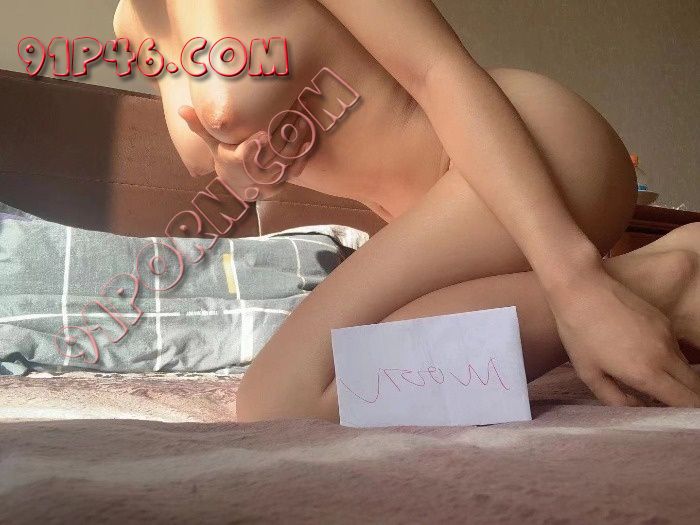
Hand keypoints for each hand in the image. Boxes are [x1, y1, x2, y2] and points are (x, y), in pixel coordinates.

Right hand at [178, 106, 310, 200]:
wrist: (241, 185)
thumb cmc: (226, 158)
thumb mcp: (213, 144)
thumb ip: (201, 127)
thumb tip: (182, 109)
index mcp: (236, 164)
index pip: (244, 158)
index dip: (253, 148)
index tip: (263, 136)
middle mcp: (253, 175)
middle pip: (271, 156)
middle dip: (283, 136)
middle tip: (293, 115)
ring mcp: (271, 180)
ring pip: (286, 161)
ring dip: (296, 142)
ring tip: (305, 121)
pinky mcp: (284, 181)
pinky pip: (296, 169)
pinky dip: (304, 155)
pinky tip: (311, 139)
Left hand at [548, 267, 699, 406]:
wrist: (581, 288)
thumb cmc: (578, 332)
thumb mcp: (588, 372)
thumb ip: (614, 398)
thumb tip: (637, 408)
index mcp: (645, 373)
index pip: (686, 401)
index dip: (685, 413)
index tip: (675, 417)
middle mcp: (664, 355)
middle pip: (695, 386)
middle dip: (689, 399)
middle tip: (670, 404)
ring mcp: (666, 335)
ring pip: (687, 367)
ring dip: (679, 379)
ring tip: (655, 383)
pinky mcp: (663, 321)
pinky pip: (676, 348)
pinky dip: (670, 360)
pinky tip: (646, 358)